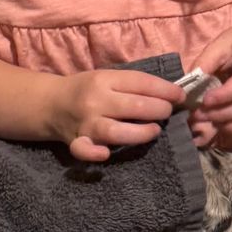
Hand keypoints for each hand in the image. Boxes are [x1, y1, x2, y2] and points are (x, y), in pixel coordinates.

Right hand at [52, 70, 185, 162]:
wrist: (51, 104)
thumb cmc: (87, 90)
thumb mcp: (107, 77)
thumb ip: (133, 85)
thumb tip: (171, 93)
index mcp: (104, 80)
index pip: (141, 83)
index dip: (165, 90)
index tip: (180, 96)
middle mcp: (95, 101)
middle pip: (134, 107)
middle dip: (159, 110)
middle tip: (167, 113)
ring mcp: (86, 123)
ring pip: (116, 131)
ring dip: (141, 133)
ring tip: (154, 131)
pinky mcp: (76, 142)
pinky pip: (84, 151)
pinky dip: (95, 154)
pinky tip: (106, 154)